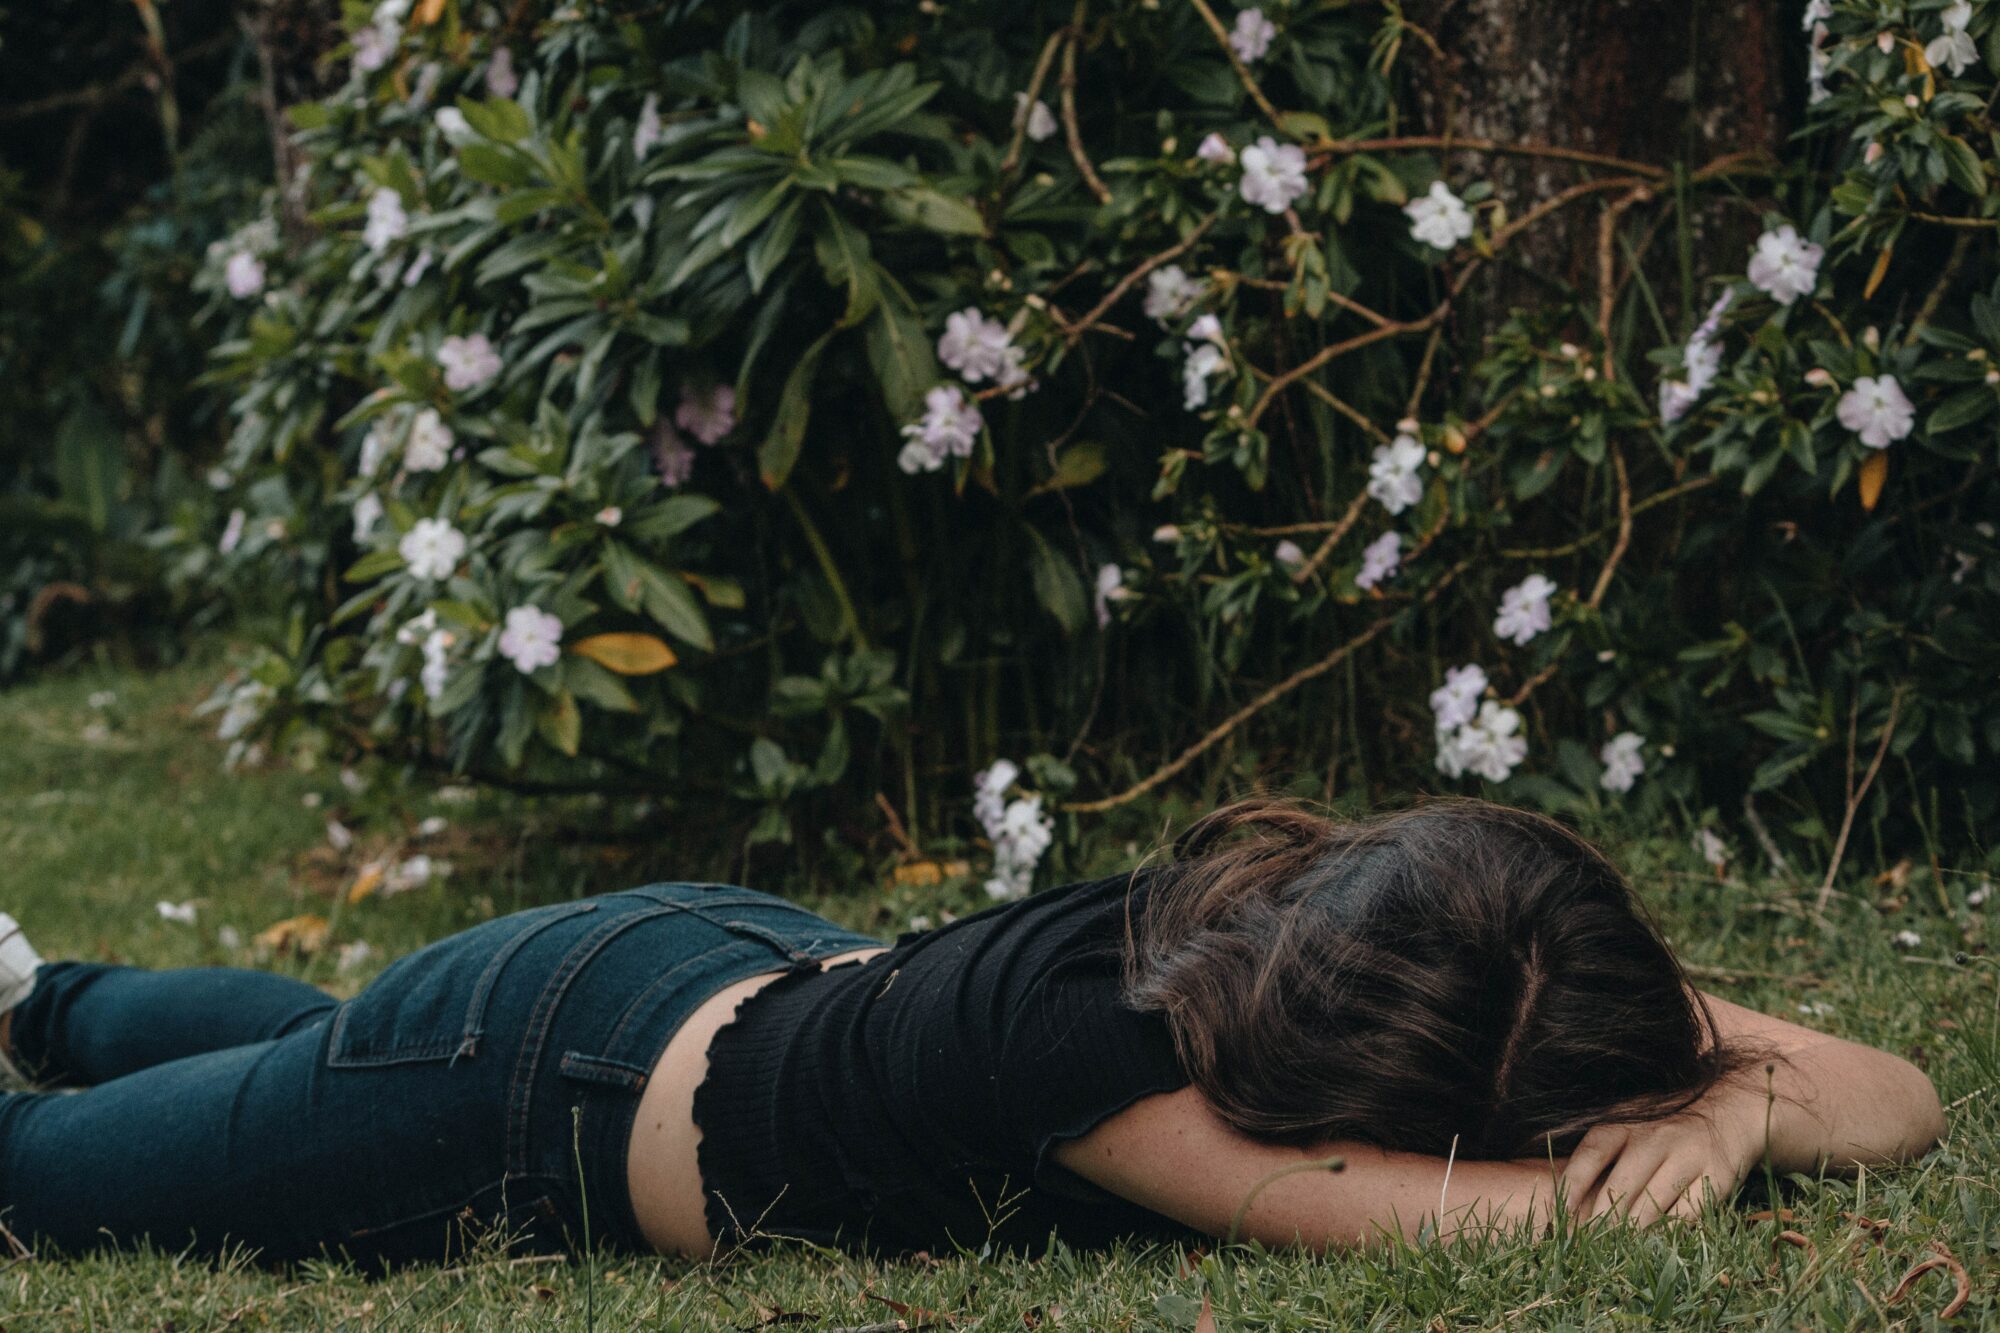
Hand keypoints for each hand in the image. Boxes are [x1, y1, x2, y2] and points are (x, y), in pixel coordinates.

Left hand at [1559, 1084, 1769, 1227]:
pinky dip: (1668, 1234)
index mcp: (1626, 1123)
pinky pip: (1688, 1214)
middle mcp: (1655, 1137)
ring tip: (1614, 1253)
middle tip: (1585, 1246)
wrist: (1727, 1111)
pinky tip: (1654, 1247)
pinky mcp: (1715, 1177)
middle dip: (1601, 1221)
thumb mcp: (1628, 1120)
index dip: (1572, 1183)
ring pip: (1652, 1205)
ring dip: (1631, 1233)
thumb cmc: (1663, 1126)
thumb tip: (1551, 1176)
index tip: (1560, 1212)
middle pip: (1621, 1186)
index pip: (1592, 1152)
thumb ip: (1598, 1148)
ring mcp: (1687, 1156)